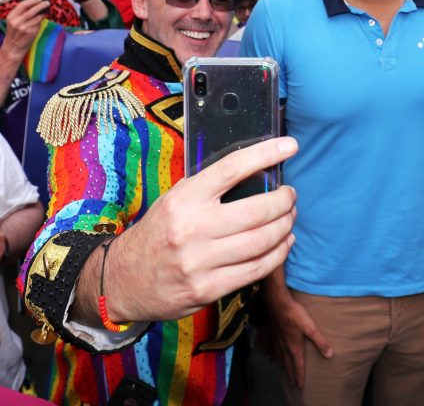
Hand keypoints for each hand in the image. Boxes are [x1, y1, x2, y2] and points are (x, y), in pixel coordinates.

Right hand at [1, 0, 48, 61]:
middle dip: (41, 5)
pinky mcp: (31, 32)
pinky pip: (38, 23)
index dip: (32, 0)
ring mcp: (24, 27)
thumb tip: (35, 4)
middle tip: (47, 2)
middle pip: (32, 10)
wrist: (13, 47)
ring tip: (46, 9)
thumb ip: (21, 13)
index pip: (23, 5)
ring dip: (43, 12)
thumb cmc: (14, 32)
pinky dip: (41, 20)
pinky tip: (42, 17)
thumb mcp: (13, 22)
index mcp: (11, 17)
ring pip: (37, 17)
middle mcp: (17, 21)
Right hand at [104, 137, 299, 321]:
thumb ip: (211, 188)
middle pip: (258, 210)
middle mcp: (192, 229)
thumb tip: (258, 170)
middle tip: (290, 196)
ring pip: (262, 241)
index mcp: (184, 199)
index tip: (289, 146)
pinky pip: (256, 270)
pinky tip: (284, 243)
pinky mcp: (207, 290)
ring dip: (286, 226)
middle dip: (284, 201)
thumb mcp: (175, 200)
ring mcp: (199, 262)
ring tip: (289, 217)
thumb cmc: (158, 232)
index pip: (232, 168)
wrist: (120, 280)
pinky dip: (278, 253)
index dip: (266, 154)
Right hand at [264, 279, 332, 387]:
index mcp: (294, 348)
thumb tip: (329, 355)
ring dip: (284, 368)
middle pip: (288, 365)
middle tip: (293, 384)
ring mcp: (278, 342)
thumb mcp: (311, 328)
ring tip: (285, 373)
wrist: (278, 304)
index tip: (300, 386)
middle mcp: (285, 348)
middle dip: (291, 375)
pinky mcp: (274, 335)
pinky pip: (274, 351)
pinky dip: (276, 357)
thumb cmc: (296, 315)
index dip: (300, 376)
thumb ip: (320, 341)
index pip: (298, 366)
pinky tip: (275, 357)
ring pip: (280, 359)